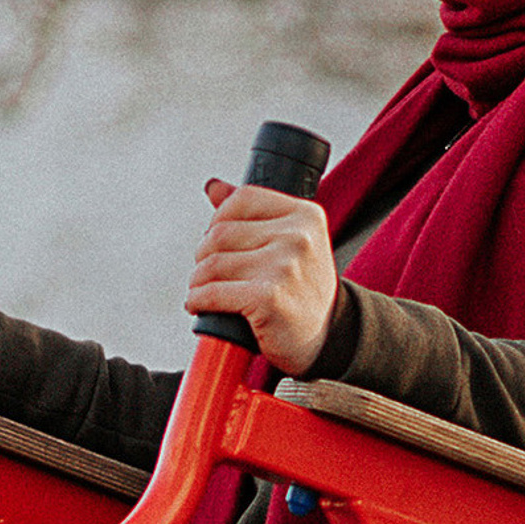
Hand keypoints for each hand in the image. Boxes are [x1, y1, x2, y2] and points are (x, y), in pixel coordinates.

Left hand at [183, 178, 339, 375]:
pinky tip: (199, 306)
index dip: (218, 220)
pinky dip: (197, 300)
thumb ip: (253, 212)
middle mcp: (298, 237)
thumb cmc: (301, 289)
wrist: (327, 337)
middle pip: (220, 233)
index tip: (217, 243)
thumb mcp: (289, 242)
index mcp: (305, 215)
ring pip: (212, 264)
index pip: (242, 199)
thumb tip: (212, 186)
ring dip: (197, 282)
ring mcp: (284, 266)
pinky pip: (213, 292)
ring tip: (203, 291)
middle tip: (208, 274)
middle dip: (204, 256)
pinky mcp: (268, 297)